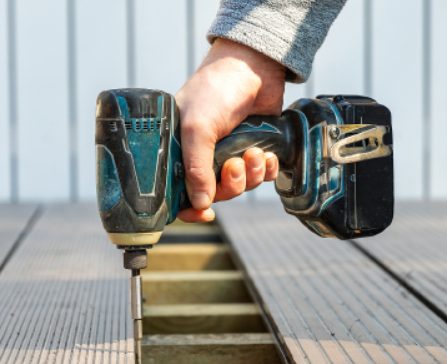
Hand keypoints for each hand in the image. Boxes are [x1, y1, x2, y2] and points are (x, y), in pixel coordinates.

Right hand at [174, 38, 284, 221]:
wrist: (253, 67)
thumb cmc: (216, 89)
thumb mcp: (198, 127)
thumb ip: (196, 167)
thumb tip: (199, 204)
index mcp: (179, 150)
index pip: (178, 191)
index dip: (190, 208)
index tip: (205, 214)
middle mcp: (203, 154)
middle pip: (215, 193)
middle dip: (230, 185)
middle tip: (235, 165)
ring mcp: (229, 152)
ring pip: (241, 185)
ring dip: (250, 175)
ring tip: (254, 152)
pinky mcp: (253, 148)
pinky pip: (260, 175)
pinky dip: (265, 169)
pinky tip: (267, 155)